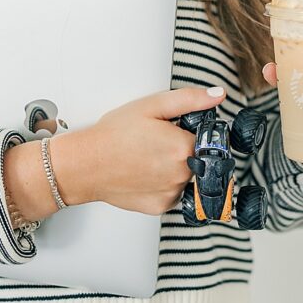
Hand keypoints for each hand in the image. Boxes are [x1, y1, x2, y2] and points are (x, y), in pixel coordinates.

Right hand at [74, 86, 227, 215]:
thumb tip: (217, 95)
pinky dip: (161, 185)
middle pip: (196, 158)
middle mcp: (182, 174)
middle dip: (180, 149)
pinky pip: (171, 194)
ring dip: (172, 168)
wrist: (85, 165)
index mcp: (184, 147)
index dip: (188, 131)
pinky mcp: (160, 207)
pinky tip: (143, 173)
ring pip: (184, 177)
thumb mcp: (152, 105)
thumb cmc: (112, 136)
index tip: (171, 130)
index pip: (204, 138)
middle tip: (153, 142)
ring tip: (145, 158)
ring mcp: (172, 193)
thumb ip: (190, 99)